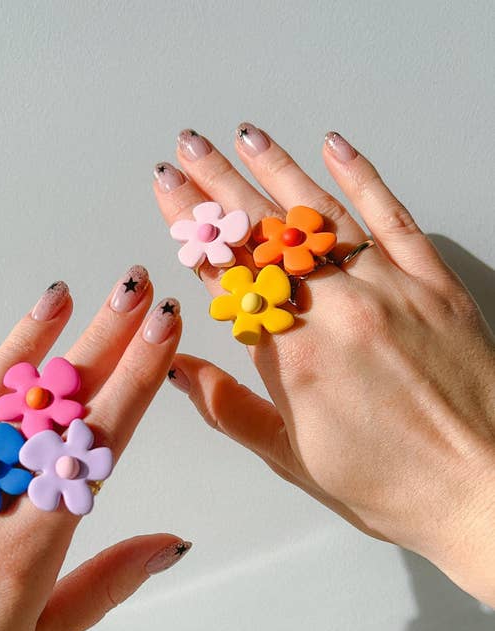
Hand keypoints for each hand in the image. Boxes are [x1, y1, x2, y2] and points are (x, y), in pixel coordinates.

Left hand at [0, 270, 188, 630]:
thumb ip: (103, 586)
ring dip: (21, 348)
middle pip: (46, 415)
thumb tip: (167, 542)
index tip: (161, 332)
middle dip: (97, 346)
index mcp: (23, 555)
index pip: (94, 448)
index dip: (133, 381)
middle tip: (130, 291)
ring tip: (56, 298)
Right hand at [154, 125, 494, 604]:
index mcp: (297, 357)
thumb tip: (176, 364)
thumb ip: (229, 408)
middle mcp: (340, 309)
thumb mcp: (292, 460)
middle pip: (267, 233)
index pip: (230, 273)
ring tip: (244, 137)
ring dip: (279, 169)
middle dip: (222, 185)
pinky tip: (334, 147)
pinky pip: (394, 217)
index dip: (193, 226)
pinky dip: (363, 177)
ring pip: (323, 215)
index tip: (169, 190)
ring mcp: (392, 289)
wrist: (484, 492)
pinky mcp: (436, 284)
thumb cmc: (389, 487)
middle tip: (190, 147)